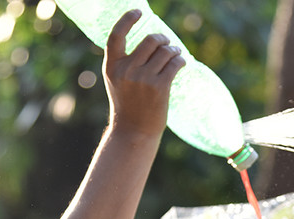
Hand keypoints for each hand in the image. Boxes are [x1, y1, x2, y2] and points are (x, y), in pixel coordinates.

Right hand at [103, 9, 183, 138]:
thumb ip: (125, 61)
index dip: (127, 19)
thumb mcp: (117, 81)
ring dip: (174, 50)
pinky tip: (181, 63)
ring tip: (176, 55)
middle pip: (150, 40)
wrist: (133, 132)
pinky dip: (180, 60)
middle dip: (162, 39)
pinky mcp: (159, 87)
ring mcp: (143, 79)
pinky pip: (175, 64)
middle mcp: (126, 70)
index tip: (139, 12)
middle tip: (167, 44)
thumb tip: (149, 41)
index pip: (116, 35)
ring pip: (165, 51)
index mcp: (112, 66)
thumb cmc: (127, 104)